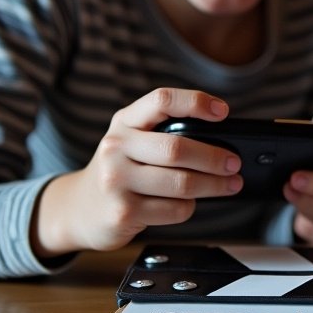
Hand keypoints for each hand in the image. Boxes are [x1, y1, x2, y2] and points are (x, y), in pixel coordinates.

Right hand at [33, 88, 241, 257]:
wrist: (79, 208)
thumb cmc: (121, 170)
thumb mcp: (132, 141)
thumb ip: (166, 134)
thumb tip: (223, 142)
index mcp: (124, 121)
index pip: (162, 100)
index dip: (196, 102)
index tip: (223, 111)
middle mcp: (116, 147)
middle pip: (177, 148)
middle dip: (214, 157)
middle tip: (234, 163)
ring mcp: (116, 181)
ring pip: (182, 183)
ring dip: (214, 186)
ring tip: (230, 184)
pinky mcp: (123, 213)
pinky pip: (174, 209)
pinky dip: (189, 207)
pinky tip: (188, 204)